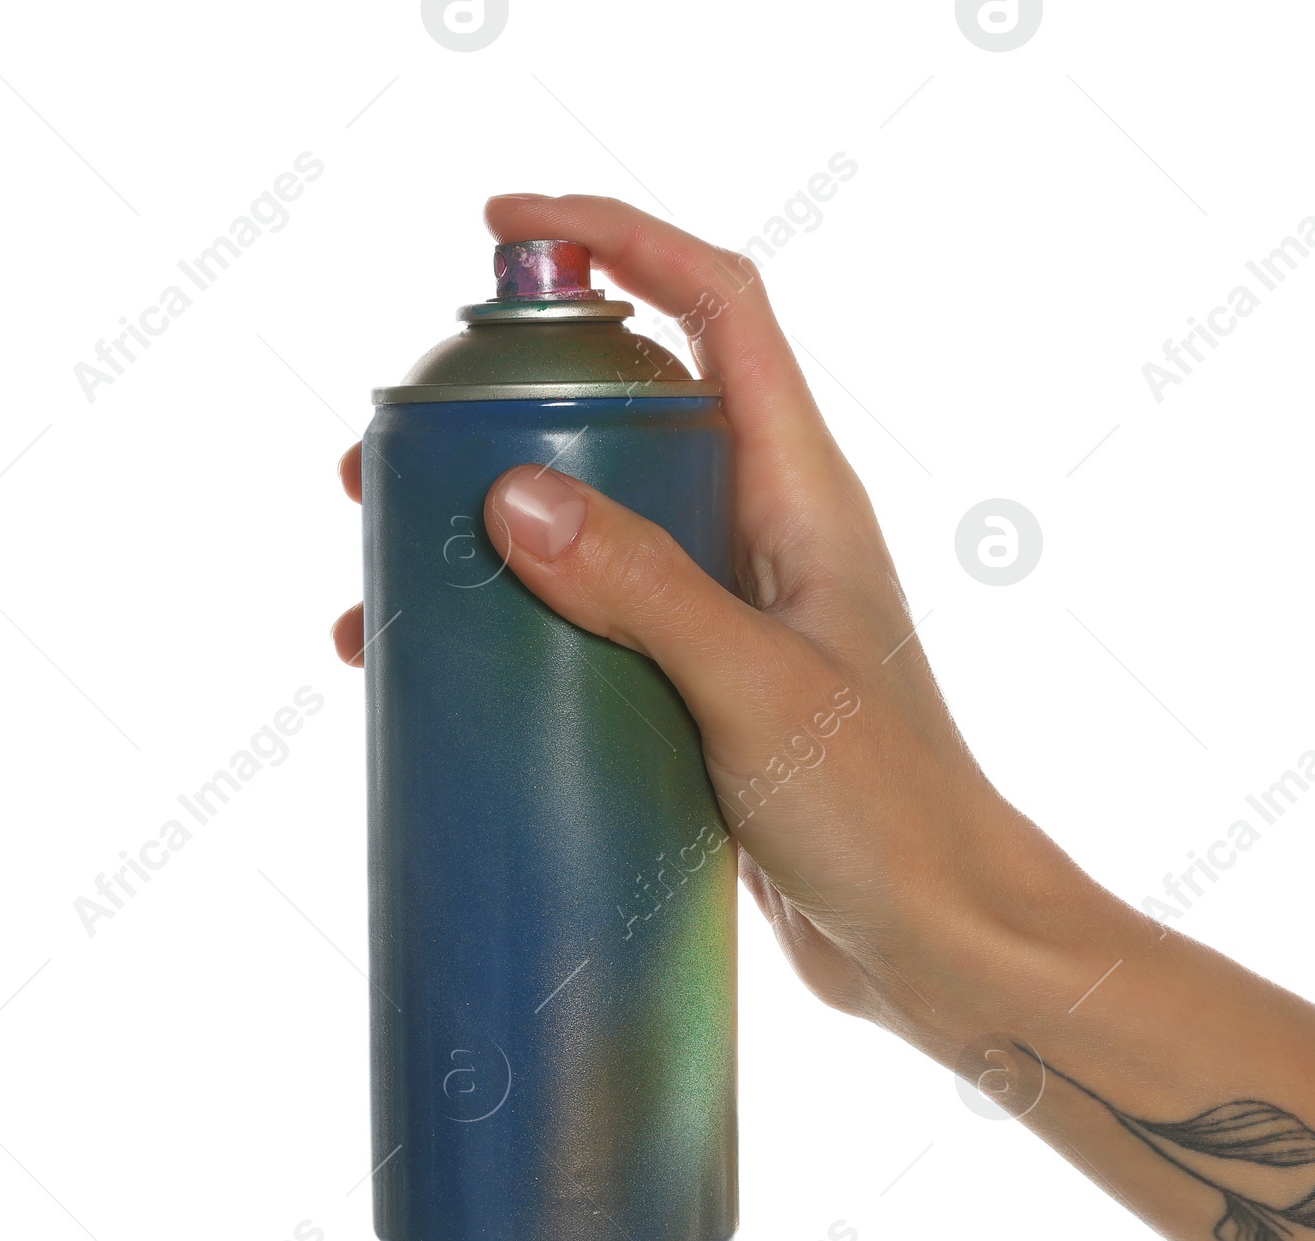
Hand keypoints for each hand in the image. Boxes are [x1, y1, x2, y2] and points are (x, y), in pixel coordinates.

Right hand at [331, 193, 1106, 1055]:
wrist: (936, 939)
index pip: (718, 307)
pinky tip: (437, 670)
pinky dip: (515, 628)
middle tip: (388, 451)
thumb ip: (644, 590)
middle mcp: (763, 535)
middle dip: (506, 404)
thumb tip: (512, 494)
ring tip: (378, 570)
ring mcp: (728, 616)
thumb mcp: (758, 689)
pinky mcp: (698, 695)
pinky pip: (595, 625)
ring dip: (489, 529)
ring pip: (597, 525)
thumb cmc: (888, 812)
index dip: (621, 239)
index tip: (508, 227)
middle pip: (628, 411)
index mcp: (803, 494)